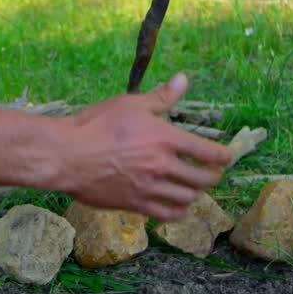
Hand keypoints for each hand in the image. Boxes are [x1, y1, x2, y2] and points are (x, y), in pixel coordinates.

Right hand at [55, 74, 230, 221]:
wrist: (67, 155)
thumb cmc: (96, 125)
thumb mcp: (130, 104)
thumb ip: (162, 97)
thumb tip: (183, 79)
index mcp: (166, 139)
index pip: (210, 153)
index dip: (224, 156)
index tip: (225, 157)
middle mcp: (163, 166)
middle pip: (204, 179)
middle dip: (212, 176)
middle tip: (210, 172)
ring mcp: (151, 188)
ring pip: (188, 198)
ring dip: (195, 192)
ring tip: (191, 186)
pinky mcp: (136, 204)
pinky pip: (169, 214)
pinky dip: (179, 210)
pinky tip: (177, 204)